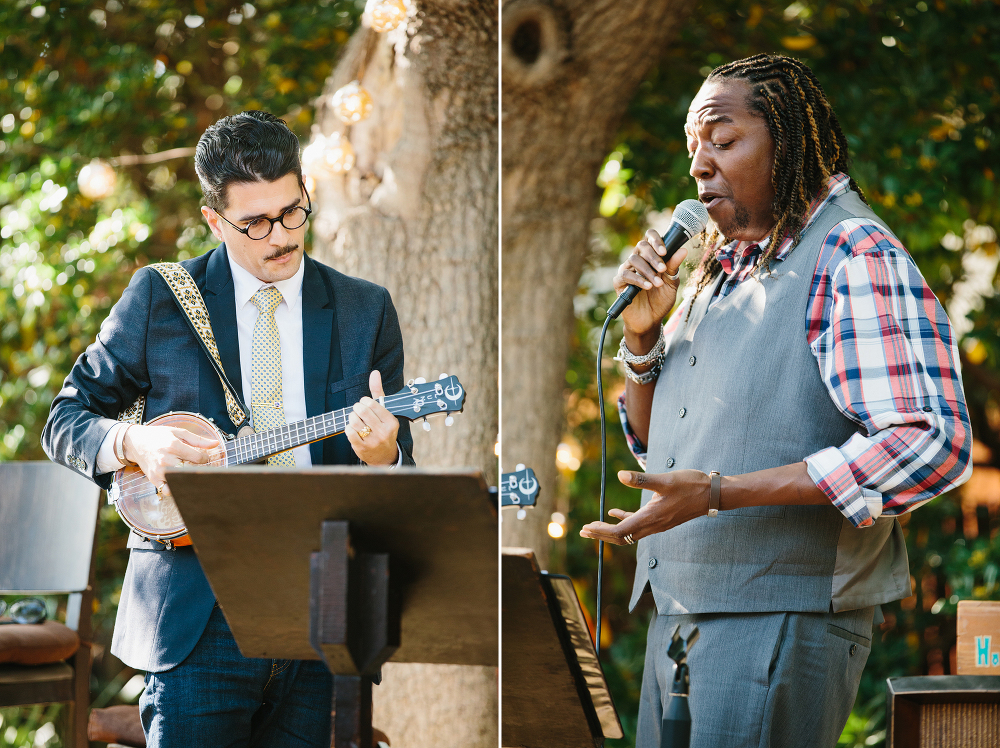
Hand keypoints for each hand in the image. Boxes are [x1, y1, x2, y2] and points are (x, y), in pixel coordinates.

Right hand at [123, 425, 218, 494]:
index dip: (205, 459)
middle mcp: (166, 459)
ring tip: (189, 475)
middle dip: (198, 470)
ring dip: (188, 480)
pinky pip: (168, 491)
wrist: (135, 442)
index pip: (198, 459)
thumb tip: (216, 444)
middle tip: (198, 468)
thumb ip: (198, 440)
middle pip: (191, 471)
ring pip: (180, 482)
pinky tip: (178, 482)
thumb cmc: (158, 436)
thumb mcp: (178, 432)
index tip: (203, 458)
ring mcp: (159, 471)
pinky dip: (175, 489)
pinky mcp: (153, 479)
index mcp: (173, 446)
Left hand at [346, 370, 399, 465]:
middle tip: (357, 410)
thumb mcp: (384, 411)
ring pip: (354, 421)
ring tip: (355, 419)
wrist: (384, 456)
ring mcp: (373, 441)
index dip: (364, 401)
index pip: (372, 403)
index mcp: (391, 422)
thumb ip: (378, 392)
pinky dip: (348, 427)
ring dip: (351, 417)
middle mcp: (384, 432)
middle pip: (362, 411)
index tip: (365, 404)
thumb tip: (374, 372)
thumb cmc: (383, 428)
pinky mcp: (362, 448)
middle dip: (356, 408)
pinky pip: (349, 432)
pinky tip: (353, 428)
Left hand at [578, 469, 708, 544]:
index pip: (620, 531)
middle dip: (601, 535)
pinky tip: (615, 513)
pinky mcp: (662, 519)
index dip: (601, 531)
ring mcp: (658, 524)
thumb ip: (641, 479)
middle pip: (621, 537)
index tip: (587, 529)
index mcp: (650, 517)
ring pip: (629, 533)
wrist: (713, 495)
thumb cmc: (691, 485)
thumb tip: (620, 476)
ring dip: (610, 530)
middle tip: (583, 531)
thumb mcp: (665, 480)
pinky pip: (638, 525)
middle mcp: (653, 525)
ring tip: (594, 527)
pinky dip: (624, 521)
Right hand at [614, 229, 687, 342]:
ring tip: (658, 283)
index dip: (655, 239)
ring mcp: (627, 270)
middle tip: (663, 269)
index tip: (664, 251)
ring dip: (648, 270)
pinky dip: (638, 280)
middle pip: (641, 246)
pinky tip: (648, 287)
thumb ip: (674, 266)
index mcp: (650, 257)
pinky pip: (625, 275)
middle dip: (653, 257)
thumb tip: (683, 250)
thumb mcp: (671, 283)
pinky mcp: (619, 283)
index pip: (649, 238)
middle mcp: (637, 260)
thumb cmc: (660, 300)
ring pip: (633, 259)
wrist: (650, 321)